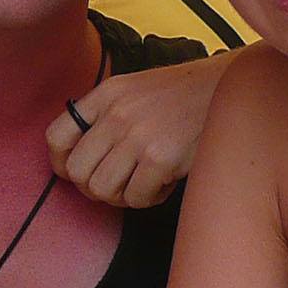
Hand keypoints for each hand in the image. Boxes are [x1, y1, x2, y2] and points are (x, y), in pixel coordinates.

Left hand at [46, 50, 238, 208]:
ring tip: (141, 184)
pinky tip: (163, 184)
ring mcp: (138, 136)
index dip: (61, 164)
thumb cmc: (183, 96)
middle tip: (117, 185)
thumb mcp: (135, 90)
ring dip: (121, 196)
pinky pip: (135, 198)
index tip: (77, 174)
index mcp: (106, 94)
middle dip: (93, 187)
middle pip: (76, 171)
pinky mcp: (161, 158)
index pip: (55, 137)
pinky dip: (148, 199)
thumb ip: (105, 116)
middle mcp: (117, 113)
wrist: (231, 89)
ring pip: (102, 190)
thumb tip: (78, 159)